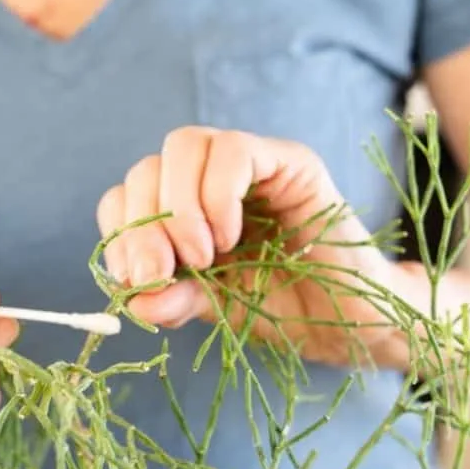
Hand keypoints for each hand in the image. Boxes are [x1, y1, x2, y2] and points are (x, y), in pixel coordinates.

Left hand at [96, 127, 411, 367]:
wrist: (350, 323)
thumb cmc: (283, 310)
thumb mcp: (212, 308)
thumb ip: (172, 297)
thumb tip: (131, 298)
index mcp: (182, 211)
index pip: (125, 198)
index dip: (119, 234)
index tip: (136, 281)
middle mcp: (208, 179)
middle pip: (147, 168)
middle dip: (143, 226)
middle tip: (164, 274)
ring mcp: (249, 165)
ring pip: (184, 145)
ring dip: (178, 207)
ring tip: (204, 257)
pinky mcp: (288, 161)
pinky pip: (233, 150)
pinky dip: (218, 194)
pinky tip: (230, 236)